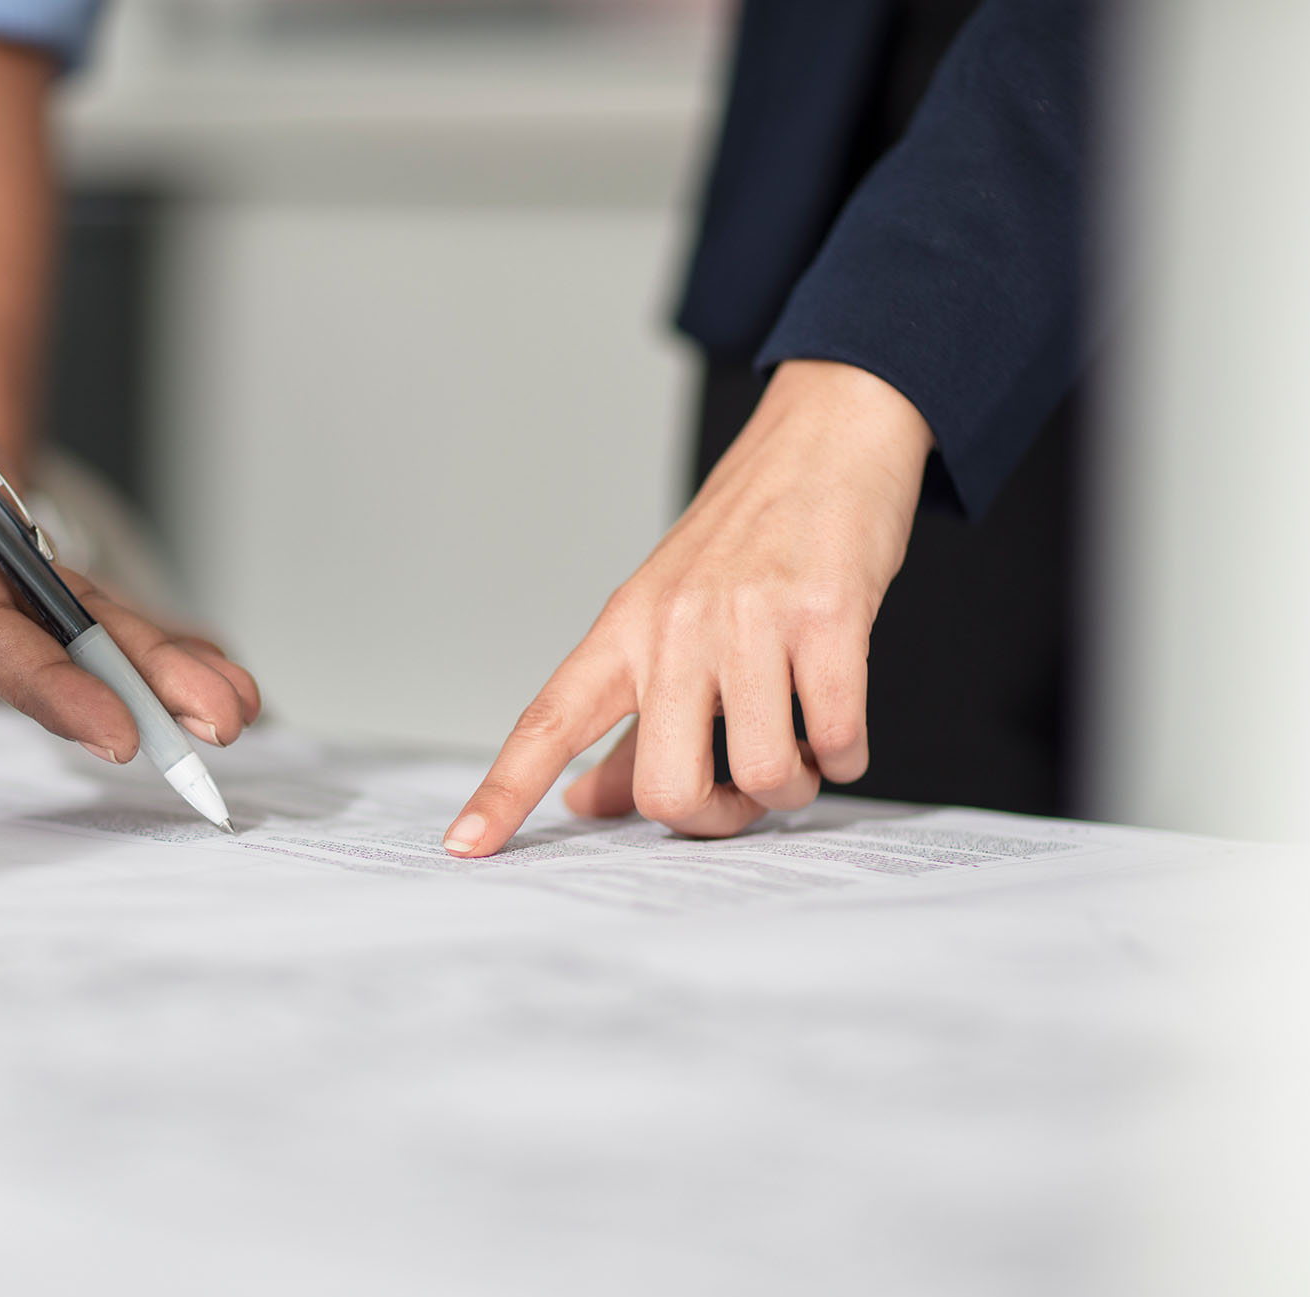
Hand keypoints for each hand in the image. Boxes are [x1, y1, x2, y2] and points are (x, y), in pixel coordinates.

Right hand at [0, 241, 260, 759]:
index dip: (42, 677)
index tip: (112, 725)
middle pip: (41, 648)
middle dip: (132, 690)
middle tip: (220, 722)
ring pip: (73, 635)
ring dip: (152, 675)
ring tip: (235, 708)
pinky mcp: (7, 552)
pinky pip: (80, 607)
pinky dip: (138, 640)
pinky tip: (203, 672)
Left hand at [441, 360, 932, 855]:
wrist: (824, 437)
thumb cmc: (747, 540)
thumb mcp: (667, 620)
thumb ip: (628, 726)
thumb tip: (581, 806)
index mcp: (623, 631)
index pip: (549, 720)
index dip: (503, 790)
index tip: (463, 847)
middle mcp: (674, 625)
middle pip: (666, 785)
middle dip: (715, 819)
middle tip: (743, 796)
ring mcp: (749, 618)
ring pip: (762, 772)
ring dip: (793, 786)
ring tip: (805, 750)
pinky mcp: (826, 613)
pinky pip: (836, 734)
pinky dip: (846, 754)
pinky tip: (842, 730)